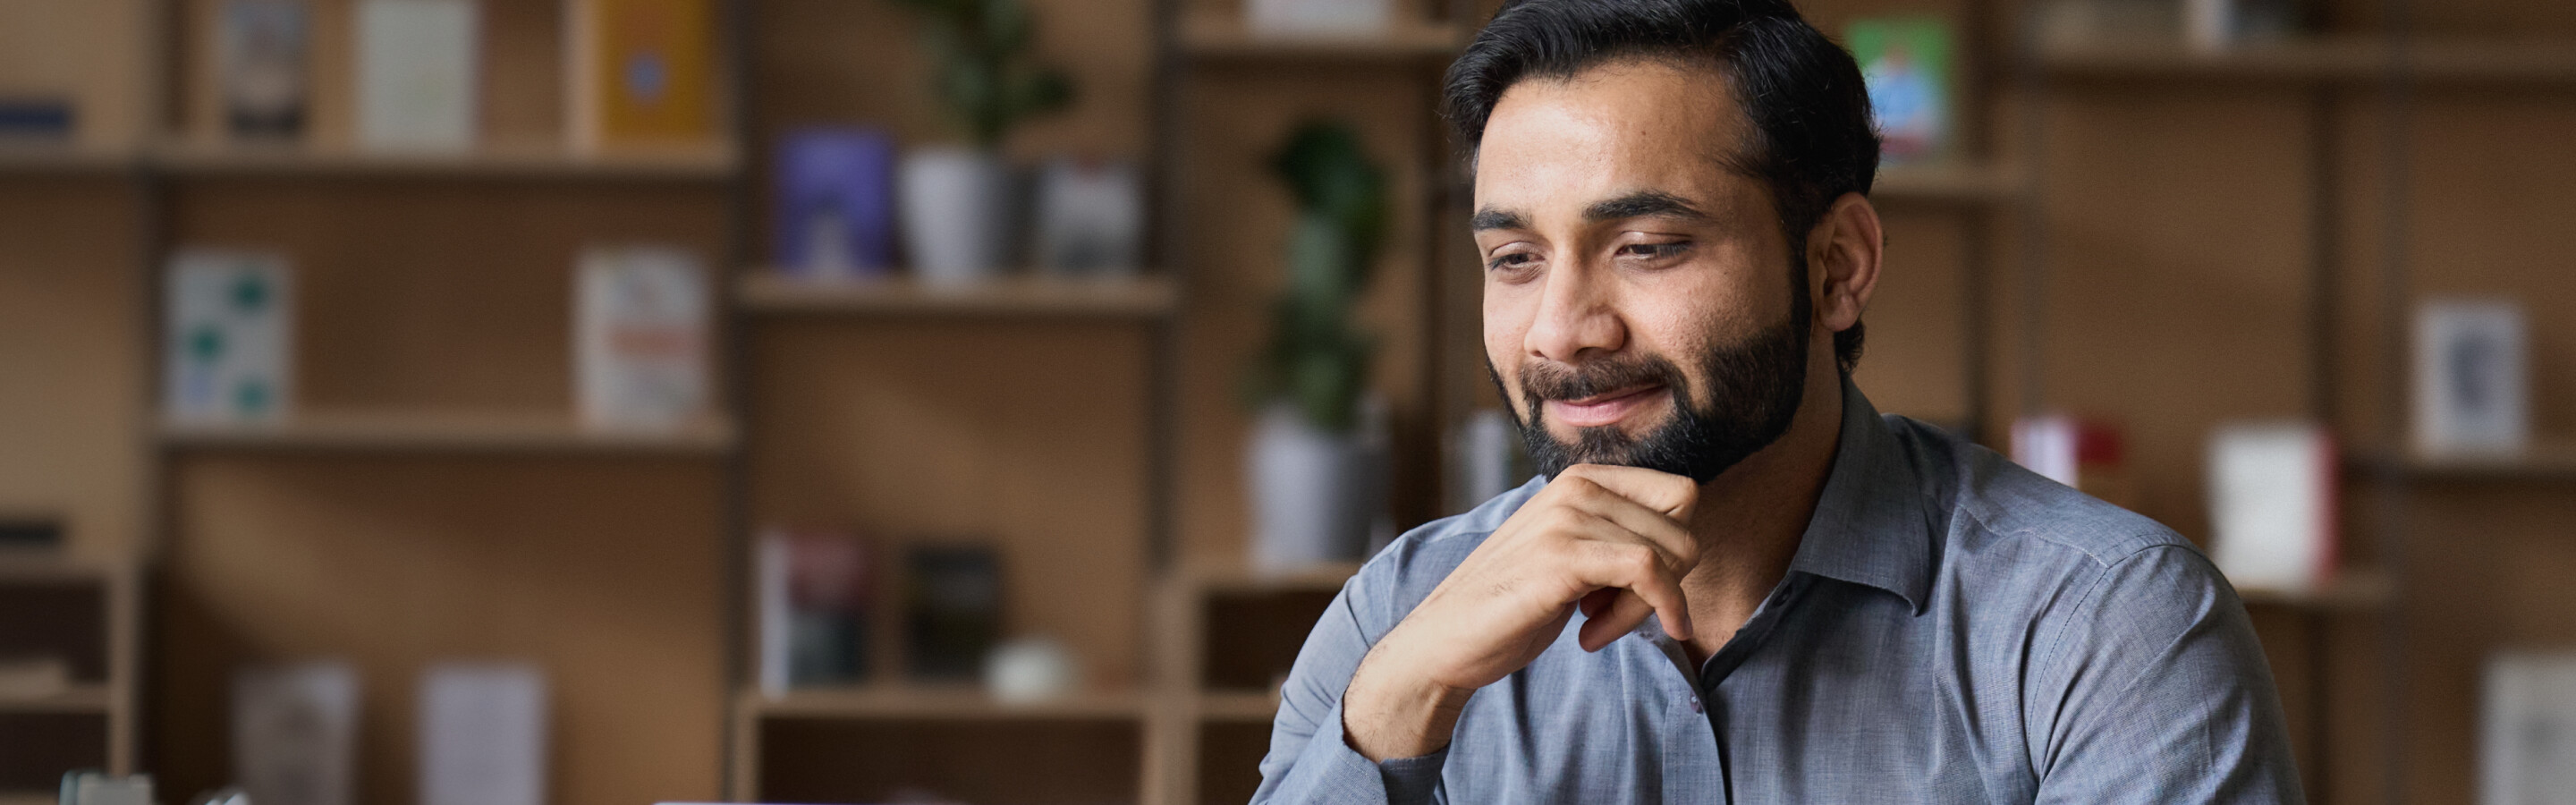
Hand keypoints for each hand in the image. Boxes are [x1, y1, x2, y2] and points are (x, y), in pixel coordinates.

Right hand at [1340, 464, 1699, 760]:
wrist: (1444, 637)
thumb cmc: (1511, 603)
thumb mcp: (1571, 552)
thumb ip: (1616, 536)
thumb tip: (1685, 545)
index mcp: (1582, 479)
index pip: (1681, 495)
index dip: (1675, 549)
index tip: (1638, 588)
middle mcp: (1577, 486)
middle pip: (1683, 527)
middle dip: (1668, 582)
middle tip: (1616, 614)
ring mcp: (1567, 517)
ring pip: (1668, 555)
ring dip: (1645, 608)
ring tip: (1596, 626)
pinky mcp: (1562, 556)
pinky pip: (1649, 573)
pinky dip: (1648, 611)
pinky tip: (1595, 638)